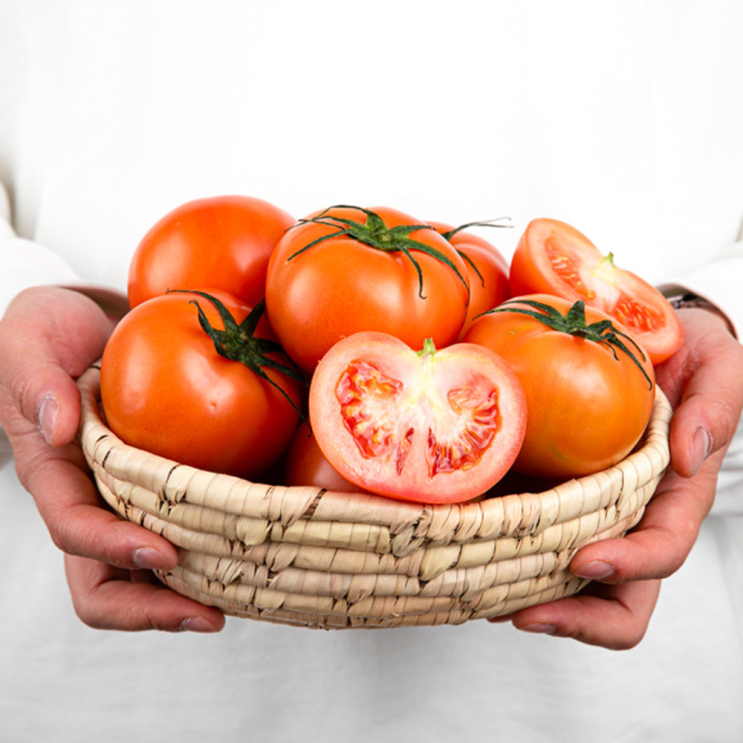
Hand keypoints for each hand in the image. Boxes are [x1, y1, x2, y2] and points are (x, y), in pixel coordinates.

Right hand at [0, 286, 224, 631]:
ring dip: (201, 588)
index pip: (74, 531)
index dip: (114, 549)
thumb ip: (33, 380)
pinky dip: (230, 537)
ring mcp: (137, 495)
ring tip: (254, 592)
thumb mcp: (28, 338)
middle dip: (157, 607)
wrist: (98, 322)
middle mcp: (96, 497)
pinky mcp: (176, 479)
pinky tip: (273, 533)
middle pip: (112, 580)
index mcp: (56, 474)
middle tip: (213, 616)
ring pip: (159, 567)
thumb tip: (58, 429)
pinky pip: (199, 519)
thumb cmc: (53, 329)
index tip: (164, 552)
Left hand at [498, 308, 742, 648]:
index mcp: (672, 498)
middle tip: (517, 610)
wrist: (644, 335)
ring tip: (474, 589)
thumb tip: (688, 458)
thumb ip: (714, 410)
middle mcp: (626, 515)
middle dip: (570, 616)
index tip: (584, 561)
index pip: (661, 551)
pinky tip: (457, 539)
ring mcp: (582, 508)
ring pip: (560, 578)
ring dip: (521, 592)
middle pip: (613, 597)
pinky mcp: (544, 488)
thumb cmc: (689, 354)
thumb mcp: (718, 368)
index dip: (628, 567)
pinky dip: (493, 546)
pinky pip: (522, 530)